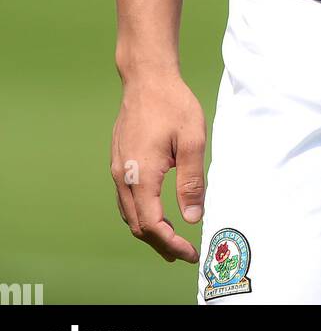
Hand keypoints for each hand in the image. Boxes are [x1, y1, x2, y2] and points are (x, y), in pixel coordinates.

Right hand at [111, 73, 206, 263]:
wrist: (146, 78)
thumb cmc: (172, 104)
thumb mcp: (192, 141)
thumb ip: (192, 181)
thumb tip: (192, 217)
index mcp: (142, 175)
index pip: (153, 225)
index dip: (171, 244)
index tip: (190, 253)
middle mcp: (123, 176)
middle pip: (138, 225)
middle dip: (160, 244)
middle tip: (183, 253)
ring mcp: (117, 169)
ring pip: (129, 214)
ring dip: (149, 231)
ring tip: (171, 241)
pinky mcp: (118, 161)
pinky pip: (125, 199)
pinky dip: (140, 214)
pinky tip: (155, 212)